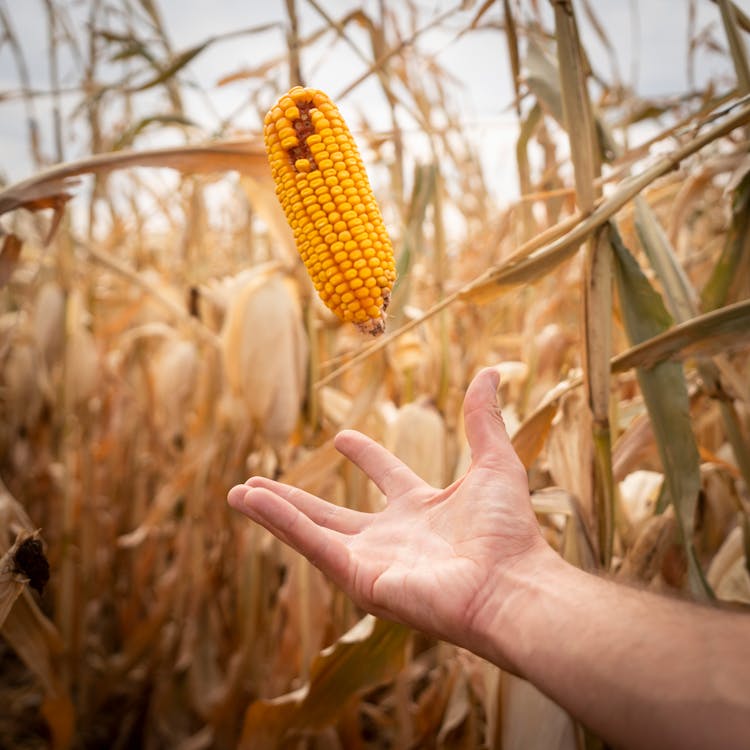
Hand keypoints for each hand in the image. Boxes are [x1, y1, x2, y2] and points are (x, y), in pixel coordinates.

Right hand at [227, 368, 551, 662]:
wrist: (512, 585)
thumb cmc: (507, 531)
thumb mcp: (494, 461)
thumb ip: (483, 418)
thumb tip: (491, 370)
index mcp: (422, 509)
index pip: (386, 476)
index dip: (365, 455)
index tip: (341, 438)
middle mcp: (392, 538)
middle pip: (331, 512)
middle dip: (294, 498)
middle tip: (258, 480)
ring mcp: (372, 561)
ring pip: (310, 530)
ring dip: (273, 511)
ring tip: (237, 492)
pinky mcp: (359, 579)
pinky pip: (312, 543)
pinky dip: (280, 523)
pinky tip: (251, 501)